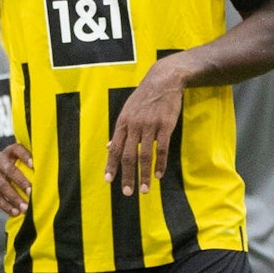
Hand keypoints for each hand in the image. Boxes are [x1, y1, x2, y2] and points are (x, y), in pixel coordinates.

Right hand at [0, 143, 32, 215]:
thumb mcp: (13, 159)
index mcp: (8, 153)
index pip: (17, 150)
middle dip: (22, 182)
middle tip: (32, 192)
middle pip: (10, 170)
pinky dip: (6, 206)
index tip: (34, 165)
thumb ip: (27, 162)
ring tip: (26, 208)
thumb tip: (51, 174)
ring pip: (3, 186)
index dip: (25, 156)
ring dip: (15, 198)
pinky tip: (15, 212)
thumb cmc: (6, 167)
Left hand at [105, 61, 183, 195]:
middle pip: (128, 155)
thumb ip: (120, 130)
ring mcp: (149, 125)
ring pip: (144, 155)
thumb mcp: (127, 111)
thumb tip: (109, 146)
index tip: (108, 180)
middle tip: (127, 192)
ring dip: (143, 175)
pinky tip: (158, 175)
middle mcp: (134, 125)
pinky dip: (159, 164)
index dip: (111, 165)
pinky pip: (161, 149)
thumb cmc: (144, 97)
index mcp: (122, 123)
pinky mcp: (165, 125)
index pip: (114, 148)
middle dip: (126, 176)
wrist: (163, 79)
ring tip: (144, 190)